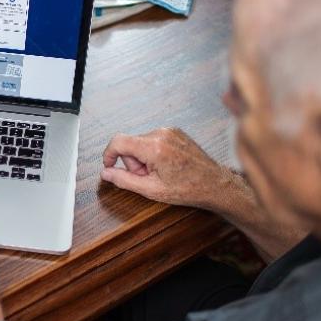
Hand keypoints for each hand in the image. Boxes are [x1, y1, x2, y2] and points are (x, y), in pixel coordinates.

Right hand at [101, 128, 240, 211]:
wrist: (214, 184)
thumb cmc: (188, 189)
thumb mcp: (151, 189)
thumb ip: (124, 180)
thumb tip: (106, 173)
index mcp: (154, 147)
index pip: (118, 141)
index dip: (108, 155)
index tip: (109, 166)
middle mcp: (161, 134)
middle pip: (130, 144)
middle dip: (133, 162)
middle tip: (148, 177)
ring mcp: (169, 131)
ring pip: (141, 142)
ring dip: (144, 158)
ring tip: (159, 172)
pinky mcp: (175, 131)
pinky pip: (153, 139)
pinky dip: (153, 152)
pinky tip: (166, 165)